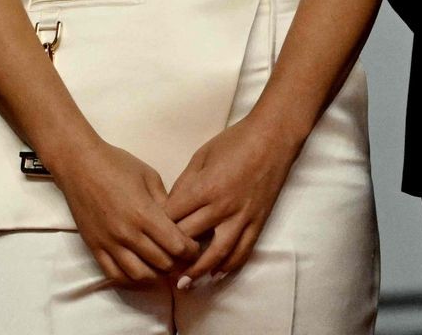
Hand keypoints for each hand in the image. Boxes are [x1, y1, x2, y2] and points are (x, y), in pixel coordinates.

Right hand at [50, 139, 197, 284]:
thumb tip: (178, 223)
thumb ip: (166, 202)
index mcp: (145, 213)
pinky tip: (140, 271)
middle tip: (183, 258)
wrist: (80, 165)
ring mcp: (109, 243)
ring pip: (140, 275)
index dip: (191, 250)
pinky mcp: (94, 248)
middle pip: (162, 263)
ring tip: (163, 267)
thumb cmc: (117, 165)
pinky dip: (131, 279)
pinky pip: (115, 275)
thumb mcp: (150, 177)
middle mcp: (128, 233)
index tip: (194, 247)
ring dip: (156, 275)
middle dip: (178, 263)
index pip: (177, 245)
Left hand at [163, 116, 303, 287]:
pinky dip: (228, 266)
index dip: (158, 228)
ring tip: (184, 284)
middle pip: (190, 238)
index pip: (174, 217)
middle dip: (172, 252)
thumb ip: (184, 184)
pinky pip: (242, 251)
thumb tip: (172, 208)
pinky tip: (215, 275)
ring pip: (217, 254)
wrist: (273, 137)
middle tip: (158, 263)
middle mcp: (222, 207)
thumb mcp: (201, 156)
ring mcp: (242, 217)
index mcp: (205, 187)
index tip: (148, 236)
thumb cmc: (234, 141)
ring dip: (199, 272)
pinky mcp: (257, 222)